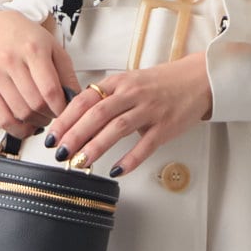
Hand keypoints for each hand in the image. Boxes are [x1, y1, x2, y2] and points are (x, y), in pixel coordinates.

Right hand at [0, 9, 80, 137]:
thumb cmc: (28, 40)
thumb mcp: (55, 50)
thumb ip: (68, 76)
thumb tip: (76, 103)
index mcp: (33, 50)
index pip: (50, 91)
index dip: (62, 109)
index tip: (67, 112)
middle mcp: (11, 61)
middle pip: (35, 104)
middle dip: (50, 116)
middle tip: (55, 113)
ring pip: (21, 114)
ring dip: (36, 122)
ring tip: (42, 116)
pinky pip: (2, 119)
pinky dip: (18, 129)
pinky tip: (27, 125)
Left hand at [44, 52, 213, 176]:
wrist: (198, 80)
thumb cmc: (161, 84)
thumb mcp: (129, 83)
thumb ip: (106, 98)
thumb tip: (76, 120)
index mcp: (118, 82)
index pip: (85, 99)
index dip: (66, 118)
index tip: (52, 135)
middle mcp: (132, 94)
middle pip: (97, 114)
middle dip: (75, 135)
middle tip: (60, 153)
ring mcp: (149, 110)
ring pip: (117, 129)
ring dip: (96, 147)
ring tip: (80, 163)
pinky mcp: (166, 127)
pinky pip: (145, 145)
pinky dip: (130, 159)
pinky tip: (116, 170)